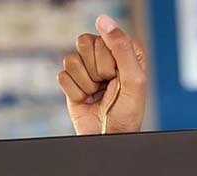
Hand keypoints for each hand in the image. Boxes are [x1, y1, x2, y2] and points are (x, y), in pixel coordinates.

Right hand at [57, 15, 147, 134]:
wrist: (109, 136)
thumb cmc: (127, 111)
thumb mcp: (134, 79)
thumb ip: (121, 47)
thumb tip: (103, 19)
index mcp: (124, 49)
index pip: (105, 36)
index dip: (110, 59)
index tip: (120, 77)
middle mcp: (105, 54)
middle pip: (85, 42)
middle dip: (97, 71)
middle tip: (108, 86)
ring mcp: (87, 67)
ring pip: (72, 59)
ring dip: (86, 82)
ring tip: (97, 93)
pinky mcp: (71, 80)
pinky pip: (62, 76)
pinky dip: (75, 92)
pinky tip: (86, 99)